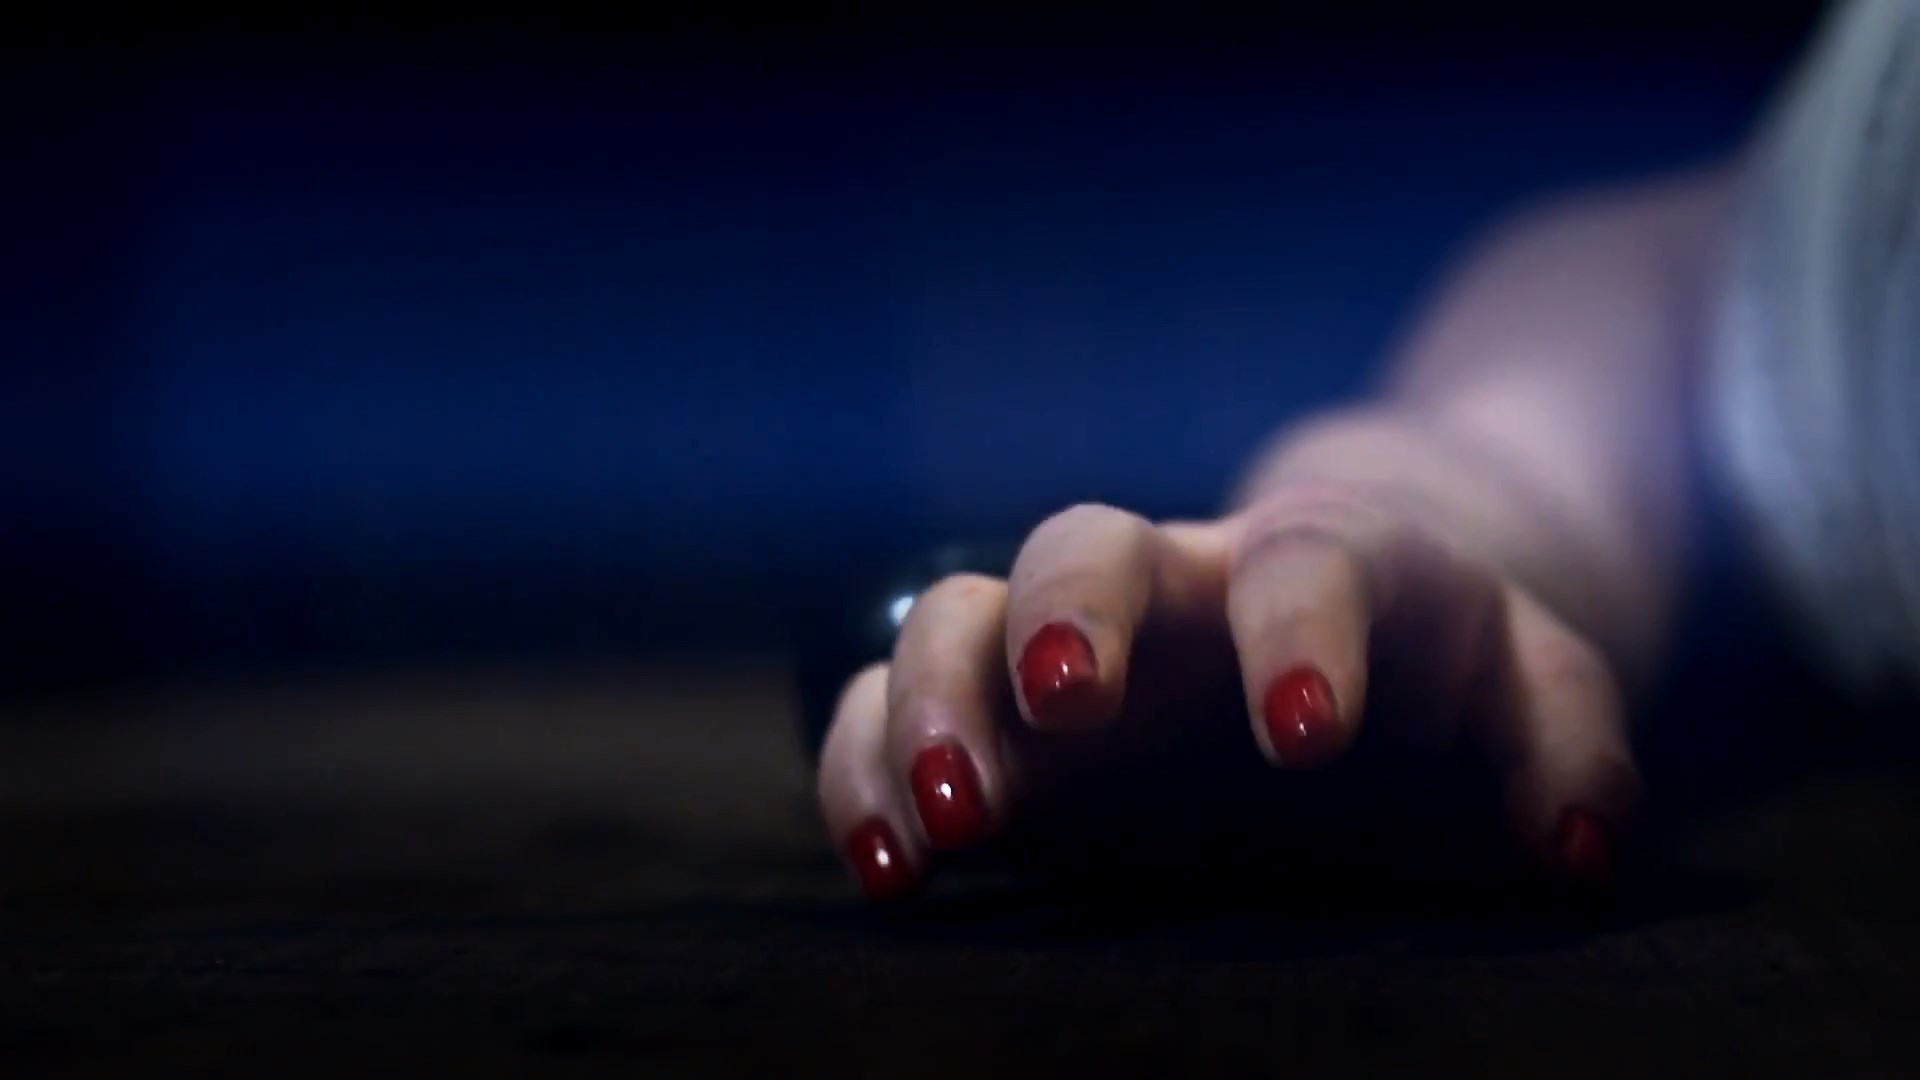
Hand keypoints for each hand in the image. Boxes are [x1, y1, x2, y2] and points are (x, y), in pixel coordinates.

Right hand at [815, 458, 1643, 902]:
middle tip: (1070, 712)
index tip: (1304, 736)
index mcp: (1311, 562)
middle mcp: (1166, 586)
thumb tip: (1577, 843)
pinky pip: (882, 709)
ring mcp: (1062, 646)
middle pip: (1081, 543)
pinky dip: (864, 770)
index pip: (1300, 564)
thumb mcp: (1530, 685)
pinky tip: (891, 870)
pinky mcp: (990, 717)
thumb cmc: (1439, 663)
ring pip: (952, 617)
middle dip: (1066, 618)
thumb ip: (1565, 742)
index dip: (1299, 631)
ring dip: (927, 704)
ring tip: (943, 829)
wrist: (1343, 614)